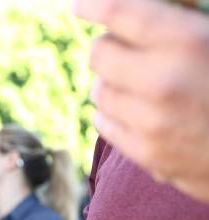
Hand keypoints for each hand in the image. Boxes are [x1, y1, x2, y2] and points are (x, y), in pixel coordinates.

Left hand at [75, 0, 208, 201]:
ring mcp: (152, 122)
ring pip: (99, 90)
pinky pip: (104, 123)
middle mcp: (164, 82)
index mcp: (189, 43)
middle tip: (123, 49)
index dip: (96, 6)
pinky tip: (132, 109)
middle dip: (109, 46)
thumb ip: (185, 20)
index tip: (81, 6)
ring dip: (111, 82)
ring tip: (136, 82)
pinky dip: (112, 113)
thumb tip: (138, 12)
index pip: (122, 14)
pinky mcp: (147, 153)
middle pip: (100, 54)